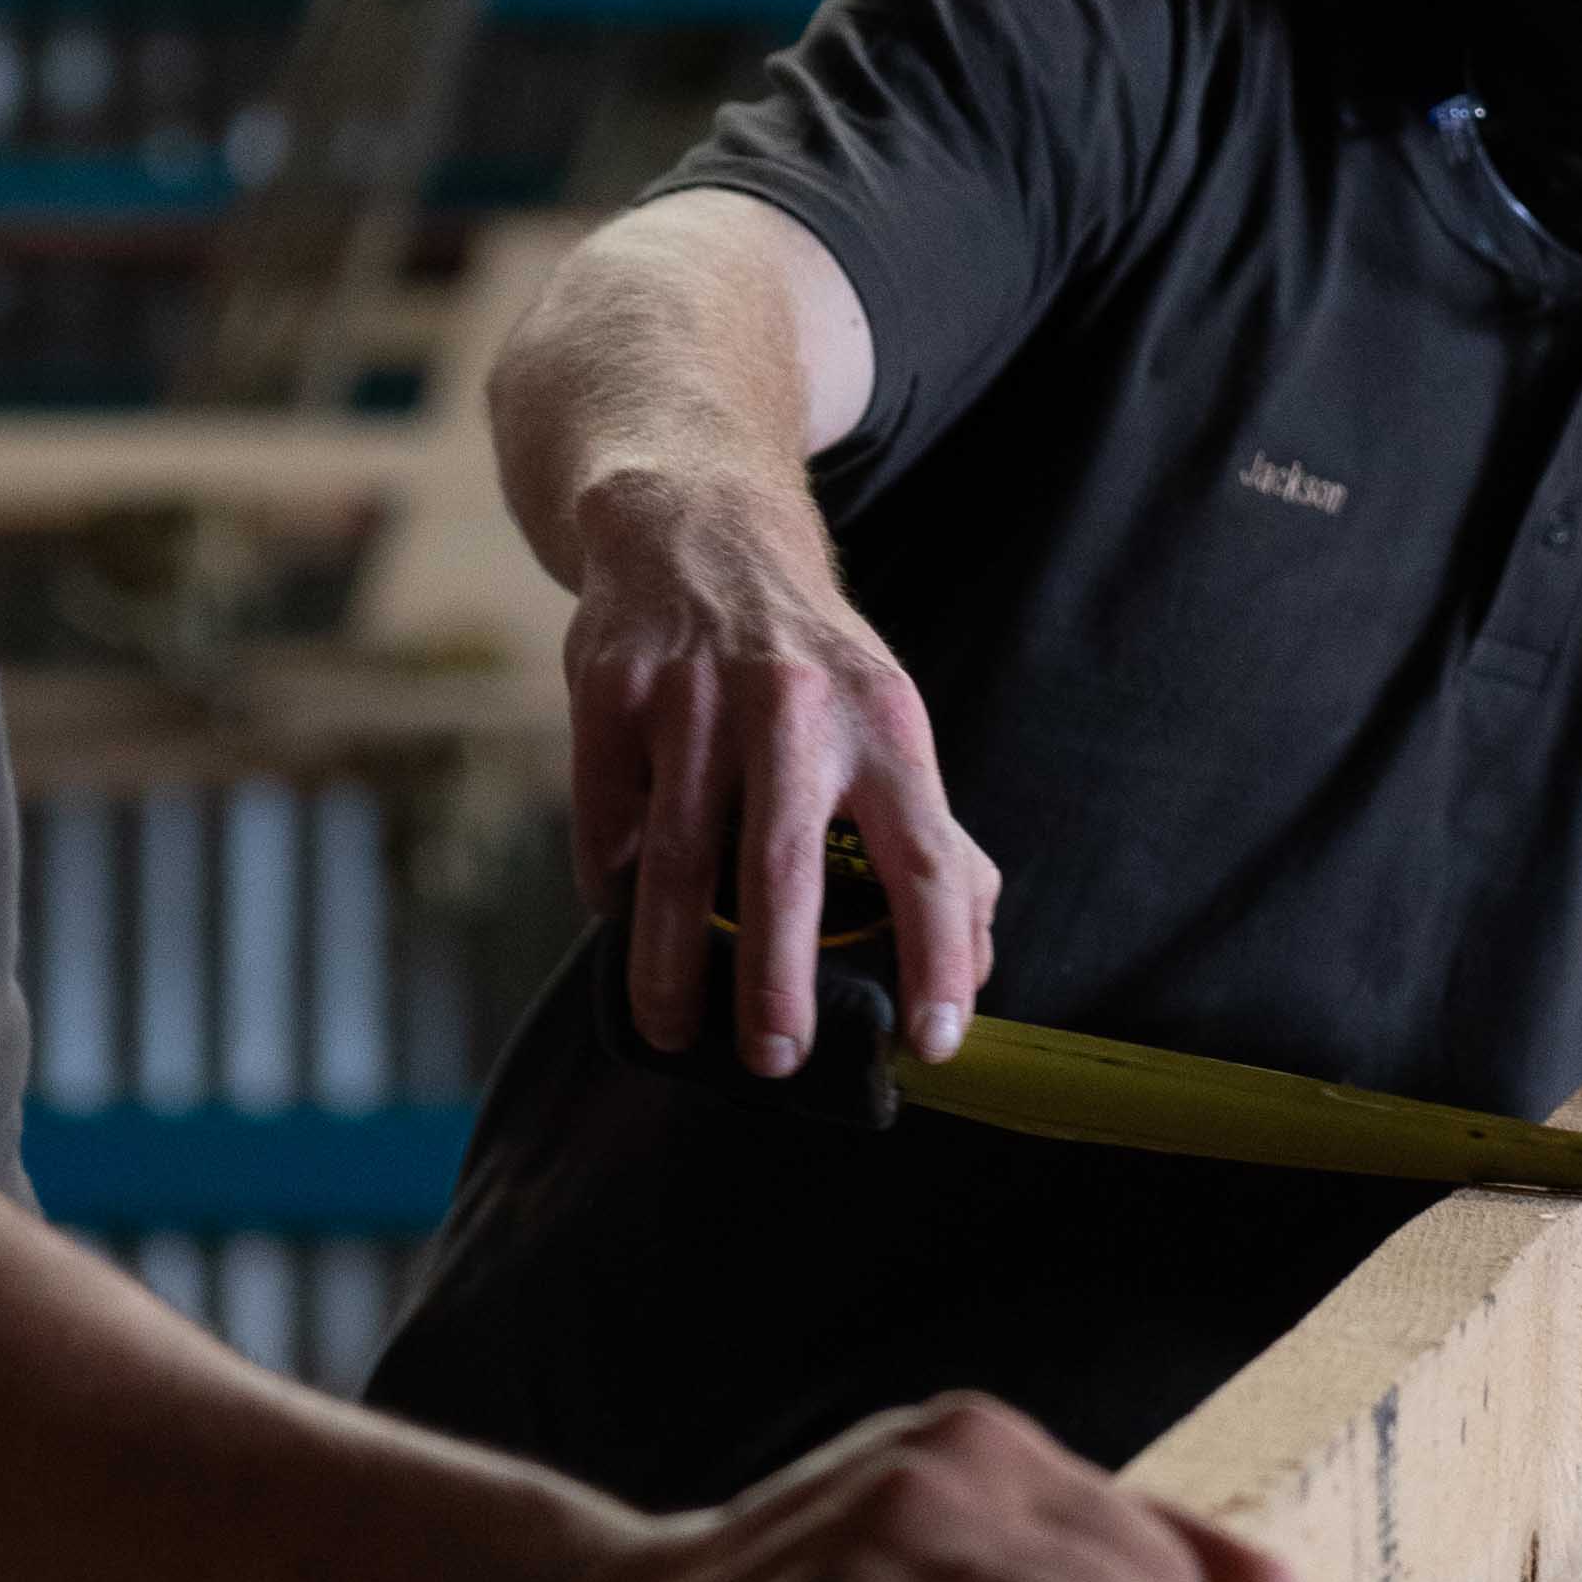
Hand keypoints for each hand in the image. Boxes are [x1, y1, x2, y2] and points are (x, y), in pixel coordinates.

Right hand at [565, 472, 998, 1076]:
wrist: (695, 521)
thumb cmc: (806, 655)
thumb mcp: (888, 719)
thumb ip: (935, 840)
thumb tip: (976, 966)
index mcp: (885, 722)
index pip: (928, 857)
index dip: (940, 955)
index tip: (935, 1040)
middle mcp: (796, 706)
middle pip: (785, 868)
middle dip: (779, 979)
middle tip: (777, 1060)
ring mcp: (695, 697)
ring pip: (676, 859)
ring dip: (671, 961)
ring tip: (674, 1028)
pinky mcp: (612, 690)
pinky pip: (605, 816)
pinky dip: (609, 881)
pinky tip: (618, 917)